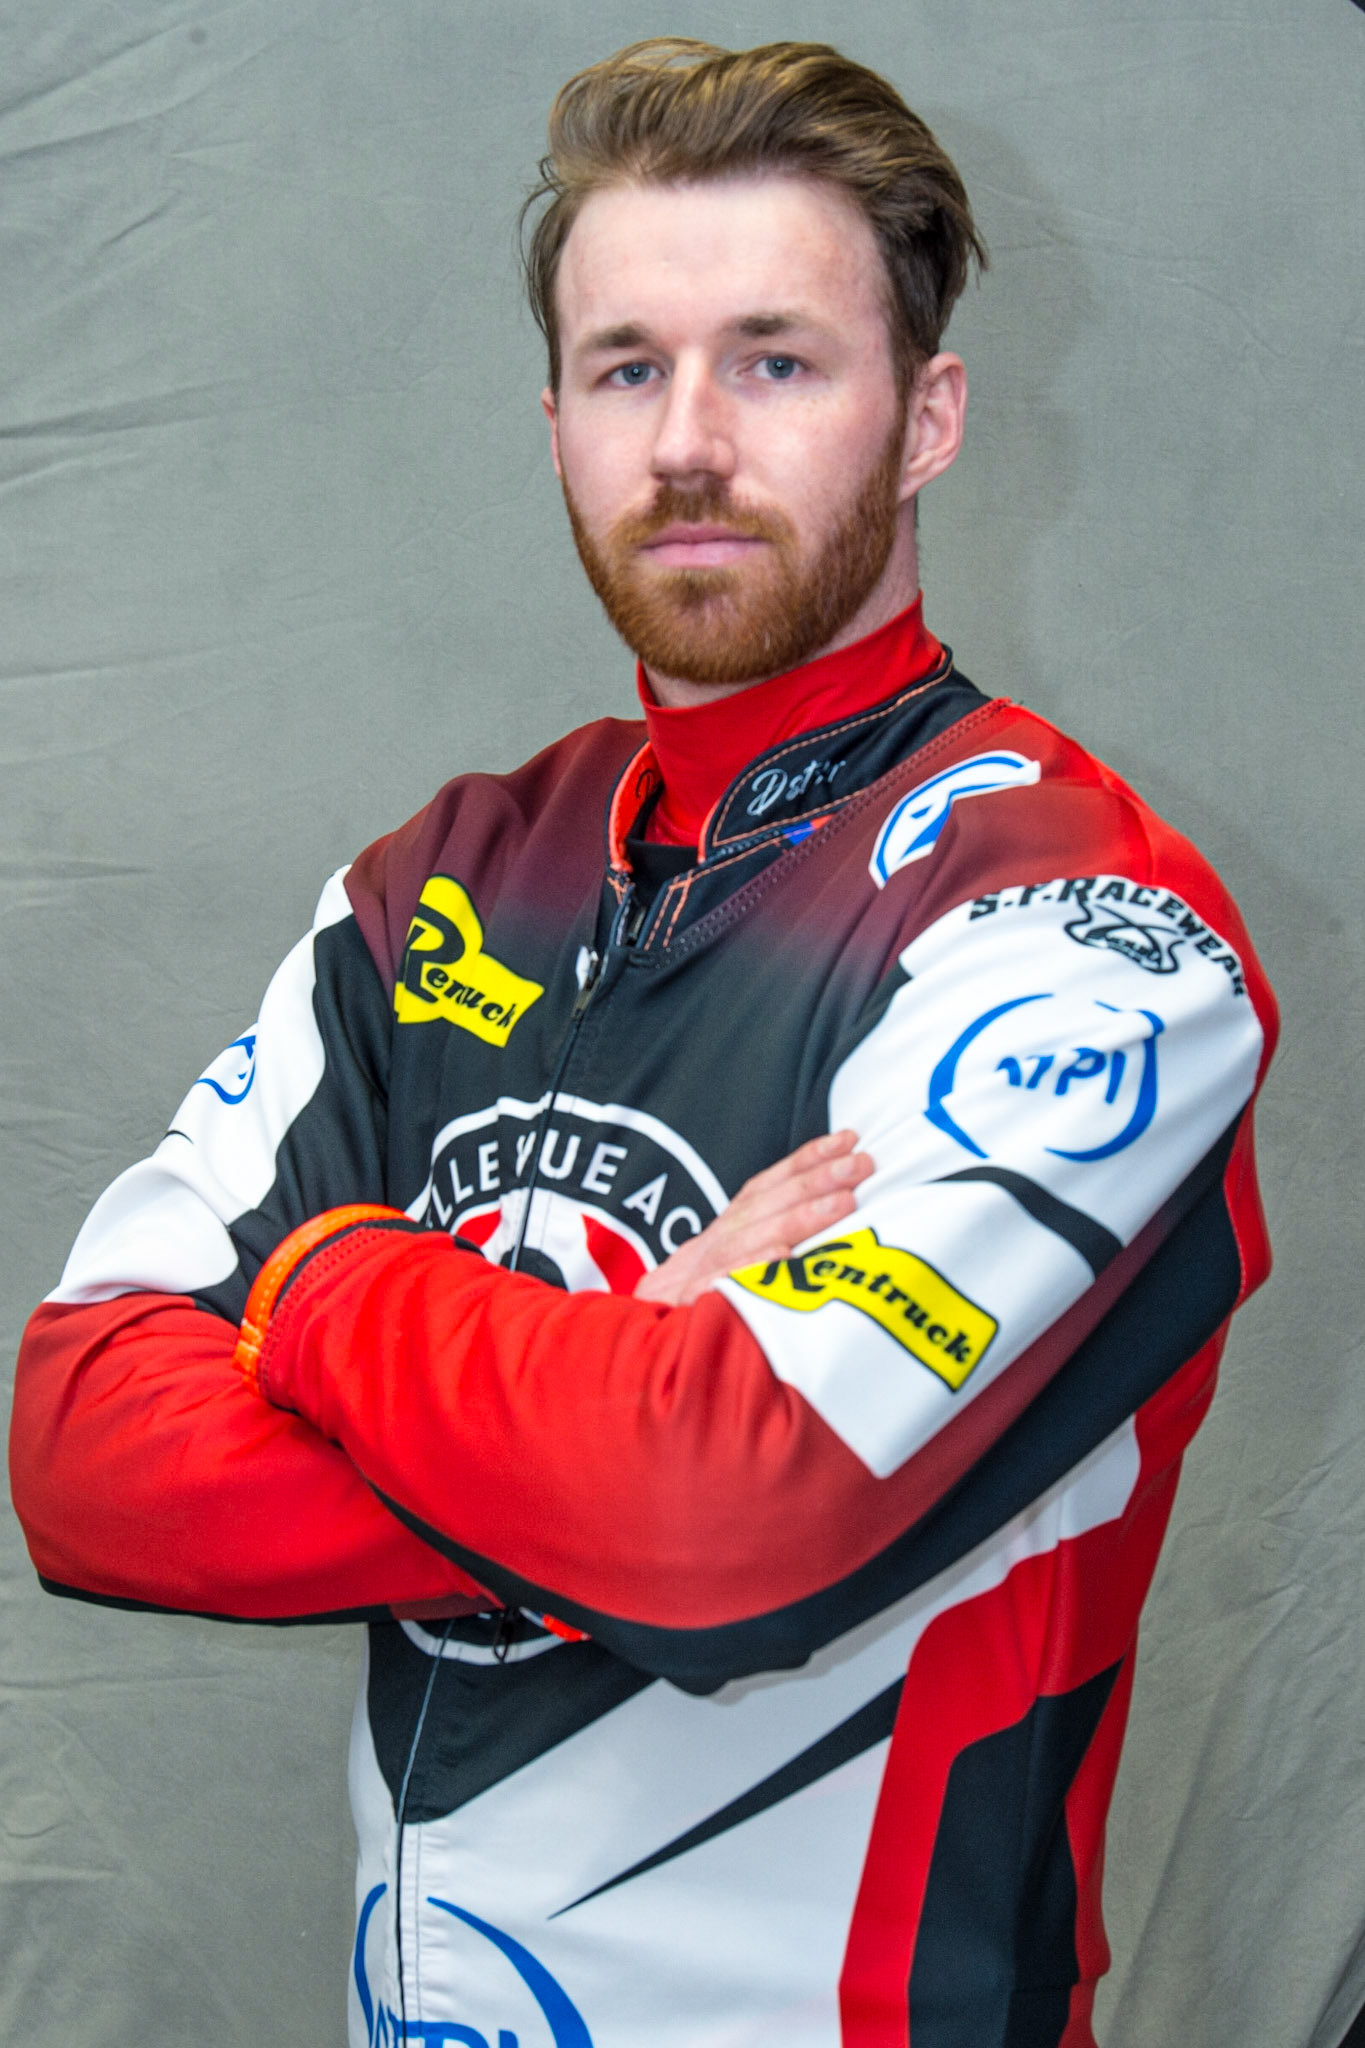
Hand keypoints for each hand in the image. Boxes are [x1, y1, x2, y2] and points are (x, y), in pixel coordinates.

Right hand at [634, 1130, 873, 1306]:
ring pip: (754, 1238)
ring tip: (843, 1204)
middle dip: (818, 1181)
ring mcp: (702, 1274)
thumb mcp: (734, 1263)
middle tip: (862, 1164)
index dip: (808, 1158)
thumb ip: (771, 1239)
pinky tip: (783, 1257)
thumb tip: (833, 1211)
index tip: (848, 1139)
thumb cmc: (700, 1301)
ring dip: (800, 1218)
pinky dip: (753, 1267)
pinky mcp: (692, 1307)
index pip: (770, 1184)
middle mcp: (716, 1243)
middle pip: (768, 1204)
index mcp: (730, 1229)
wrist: (638, 1341)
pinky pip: (726, 1285)